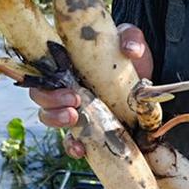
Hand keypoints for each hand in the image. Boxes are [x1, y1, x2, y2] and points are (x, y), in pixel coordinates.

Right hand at [30, 23, 153, 158]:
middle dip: (51, 100)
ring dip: (56, 119)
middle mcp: (66, 87)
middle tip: (74, 99)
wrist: (148, 86)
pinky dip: (71, 147)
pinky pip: (70, 142)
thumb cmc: (131, 58)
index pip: (43, 70)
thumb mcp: (131, 41)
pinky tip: (80, 149)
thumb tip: (131, 51)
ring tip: (74, 118)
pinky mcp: (87, 129)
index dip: (43, 77)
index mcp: (70, 64)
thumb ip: (131, 38)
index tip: (62, 81)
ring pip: (49, 117)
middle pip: (40, 95)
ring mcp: (75, 109)